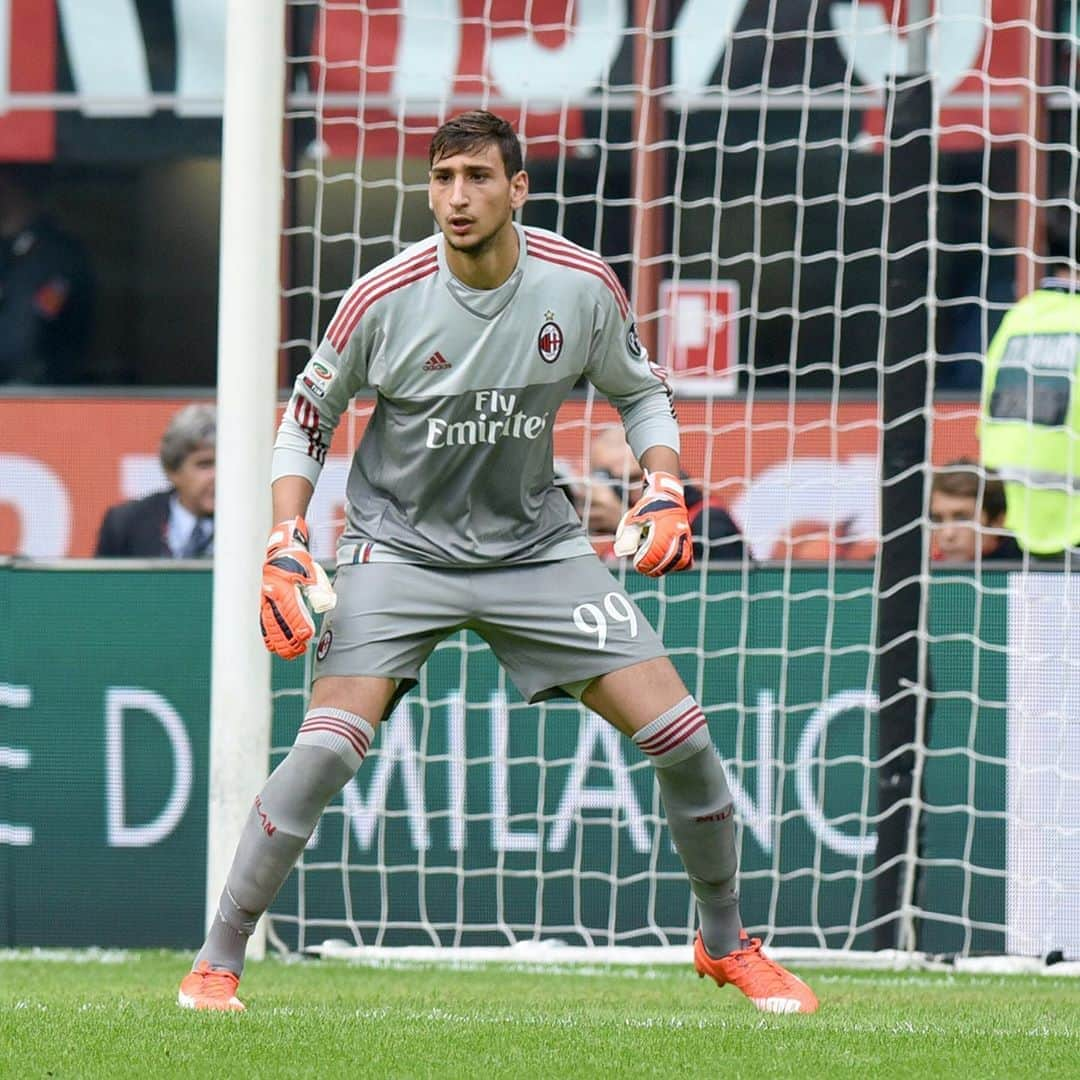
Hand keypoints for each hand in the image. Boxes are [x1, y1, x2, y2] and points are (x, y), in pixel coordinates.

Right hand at [259, 516, 336, 659]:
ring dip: (279, 641)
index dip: (299, 626)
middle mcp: (273, 595)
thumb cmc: (299, 560)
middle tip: (299, 651)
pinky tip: (272, 646)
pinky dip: (268, 635)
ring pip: (271, 625)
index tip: (306, 638)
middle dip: (289, 640)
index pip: (293, 612)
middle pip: (280, 623)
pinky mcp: (265, 601)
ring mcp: (267, 599)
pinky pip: (264, 621)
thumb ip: (318, 587)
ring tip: (288, 653)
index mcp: (285, 587)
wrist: (281, 549)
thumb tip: (324, 603)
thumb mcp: (312, 571)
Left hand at [612, 470, 692, 575]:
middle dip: (655, 568)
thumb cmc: (648, 508)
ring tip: (654, 569)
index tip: (636, 564)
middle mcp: (677, 532)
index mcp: (663, 527)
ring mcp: (685, 537)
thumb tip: (620, 552)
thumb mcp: (633, 518)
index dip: (645, 562)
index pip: (656, 551)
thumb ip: (627, 535)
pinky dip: (678, 566)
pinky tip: (667, 566)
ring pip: (682, 561)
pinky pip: (688, 559)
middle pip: (669, 559)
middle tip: (643, 569)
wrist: (667, 496)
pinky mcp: (688, 541)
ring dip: (667, 568)